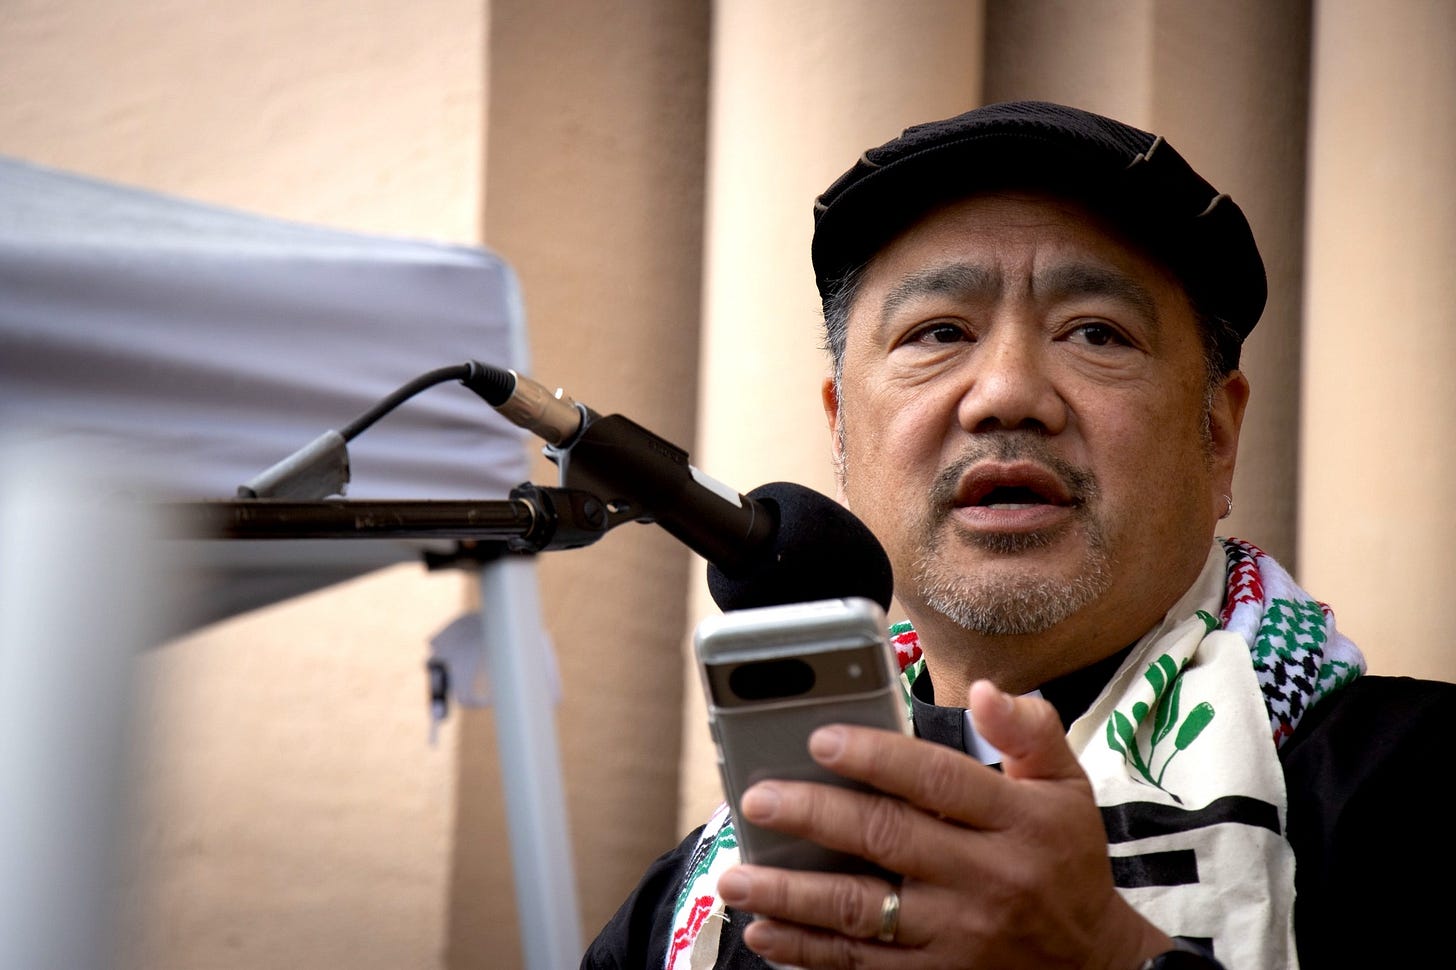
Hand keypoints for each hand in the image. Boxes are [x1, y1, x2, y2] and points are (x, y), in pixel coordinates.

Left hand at [714, 680, 1172, 968]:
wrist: (1094, 964)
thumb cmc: (1065, 860)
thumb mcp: (1067, 787)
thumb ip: (1028, 732)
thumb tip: (984, 691)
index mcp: (1017, 820)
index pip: (936, 779)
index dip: (874, 756)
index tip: (819, 738)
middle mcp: (985, 878)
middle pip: (886, 839)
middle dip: (813, 816)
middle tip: (758, 799)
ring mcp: (958, 936)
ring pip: (862, 912)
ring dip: (792, 895)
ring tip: (738, 877)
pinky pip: (862, 966)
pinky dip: (808, 953)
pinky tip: (766, 934)